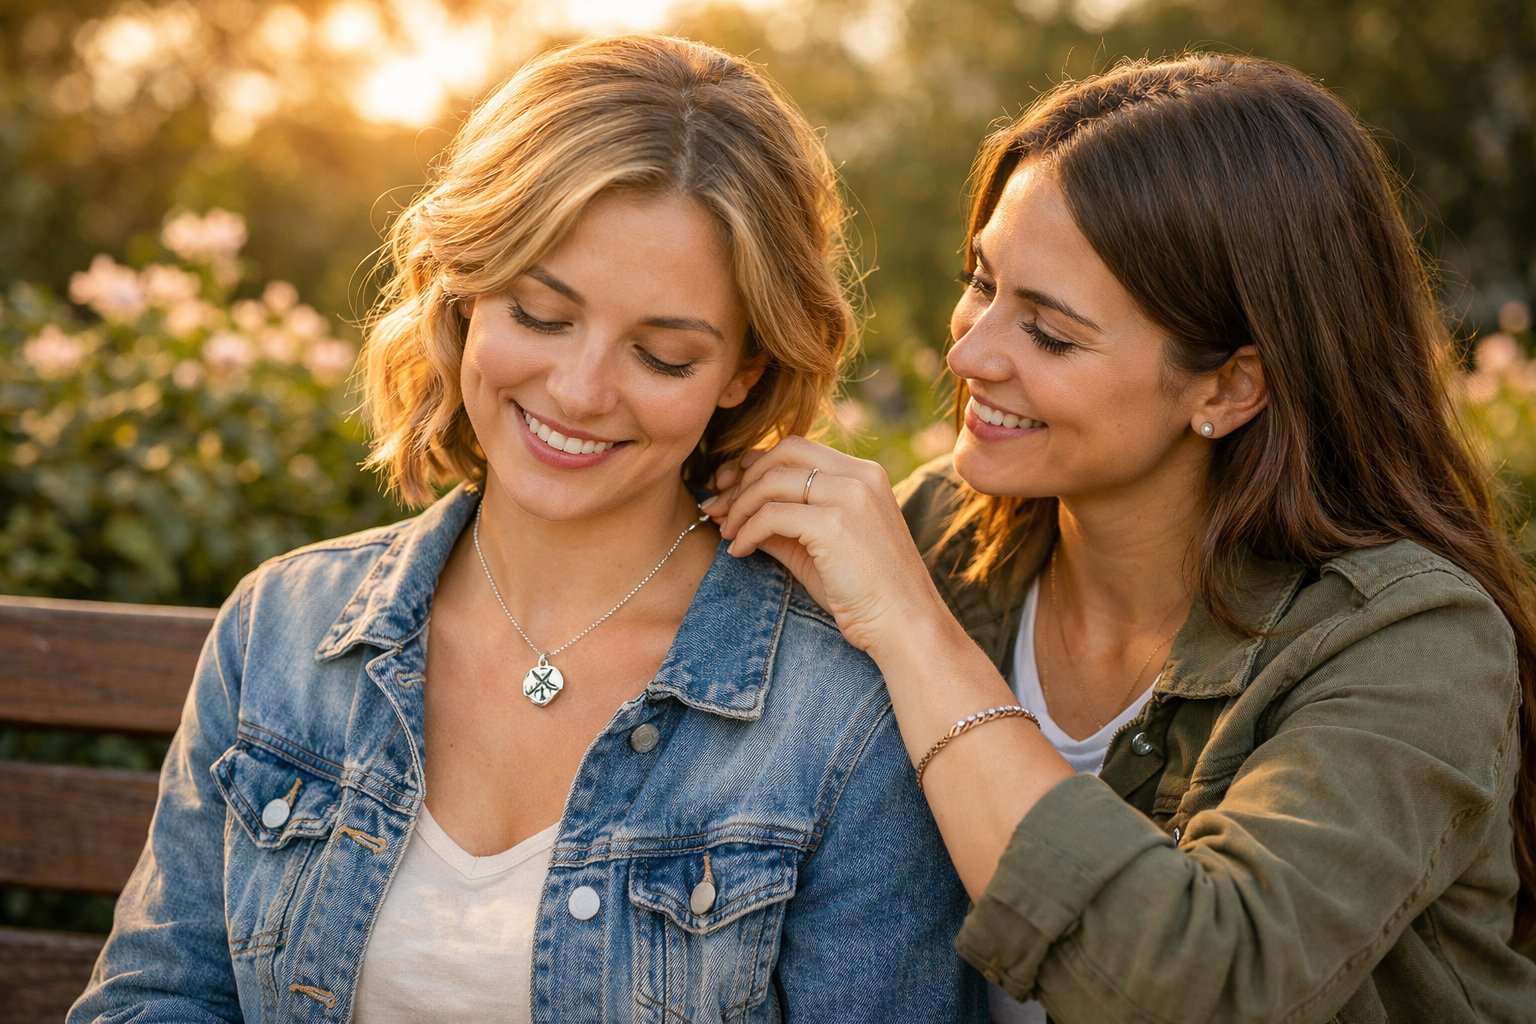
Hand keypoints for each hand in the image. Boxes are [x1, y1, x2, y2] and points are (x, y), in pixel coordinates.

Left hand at [702, 437, 948, 654]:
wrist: (906, 625)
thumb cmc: (866, 593)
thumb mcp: (821, 548)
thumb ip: (785, 524)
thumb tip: (736, 513)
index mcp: (864, 475)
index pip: (799, 449)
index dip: (758, 463)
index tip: (732, 486)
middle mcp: (859, 477)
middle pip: (783, 452)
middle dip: (743, 476)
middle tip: (719, 506)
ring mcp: (849, 497)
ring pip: (772, 480)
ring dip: (739, 505)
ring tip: (726, 532)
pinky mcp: (834, 524)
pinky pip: (772, 515)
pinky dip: (748, 531)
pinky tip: (739, 550)